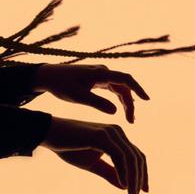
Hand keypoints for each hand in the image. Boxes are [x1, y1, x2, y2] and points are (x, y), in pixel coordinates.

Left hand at [32, 64, 149, 122]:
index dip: (138, 89)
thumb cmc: (61, 85)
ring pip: (118, 88)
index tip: (147, 100)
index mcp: (99, 73)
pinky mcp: (95, 78)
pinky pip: (112, 88)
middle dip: (130, 103)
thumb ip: (97, 103)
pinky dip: (117, 98)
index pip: (125, 79)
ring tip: (129, 119)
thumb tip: (116, 112)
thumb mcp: (78, 97)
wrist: (47, 76)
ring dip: (125, 102)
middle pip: (124, 86)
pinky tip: (120, 110)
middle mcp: (102, 71)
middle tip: (131, 121)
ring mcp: (99, 74)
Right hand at [41, 115, 148, 193]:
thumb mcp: (91, 164)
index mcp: (116, 136)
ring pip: (131, 158)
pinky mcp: (102, 136)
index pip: (136, 155)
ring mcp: (110, 132)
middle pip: (137, 157)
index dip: (142, 173)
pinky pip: (119, 156)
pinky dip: (123, 171)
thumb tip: (125, 186)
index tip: (142, 191)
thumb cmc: (68, 147)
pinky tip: (123, 184)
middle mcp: (117, 132)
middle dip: (140, 178)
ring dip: (134, 178)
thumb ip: (108, 172)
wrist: (48, 134)